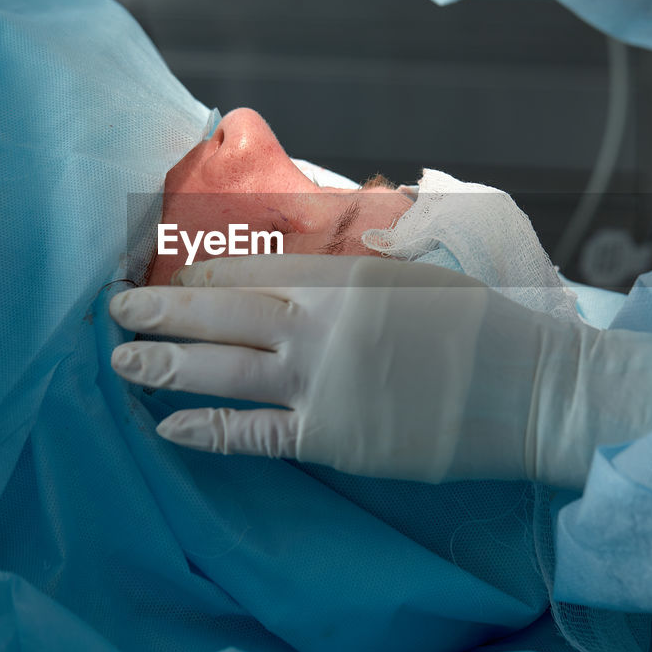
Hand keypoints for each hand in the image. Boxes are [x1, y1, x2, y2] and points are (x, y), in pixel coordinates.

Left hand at [109, 255, 651, 487]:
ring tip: (121, 359)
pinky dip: (210, 429)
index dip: (202, 268)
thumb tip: (364, 214)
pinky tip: (171, 426)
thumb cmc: (497, 314)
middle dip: (162, 306)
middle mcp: (322, 322)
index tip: (167, 268)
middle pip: (222, 309)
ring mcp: (322, 381)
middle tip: (115, 306)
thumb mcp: (443, 247)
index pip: (254, 264)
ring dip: (166, 362)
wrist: (536, 389)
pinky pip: (256, 433)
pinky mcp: (333, 437)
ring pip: (224, 367)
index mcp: (347, 272)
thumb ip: (388, 234)